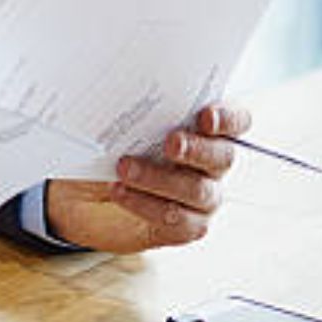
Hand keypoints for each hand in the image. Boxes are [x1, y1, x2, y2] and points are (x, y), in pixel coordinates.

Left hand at [46, 104, 250, 252]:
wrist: (87, 196)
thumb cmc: (111, 152)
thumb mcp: (119, 126)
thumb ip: (136, 111)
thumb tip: (125, 95)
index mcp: (204, 132)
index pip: (234, 121)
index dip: (228, 118)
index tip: (206, 116)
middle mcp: (210, 165)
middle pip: (221, 156)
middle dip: (196, 149)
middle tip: (171, 143)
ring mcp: (201, 197)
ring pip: (197, 190)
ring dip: (160, 178)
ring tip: (125, 168)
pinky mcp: (185, 226)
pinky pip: (176, 219)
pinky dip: (145, 204)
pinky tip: (121, 192)